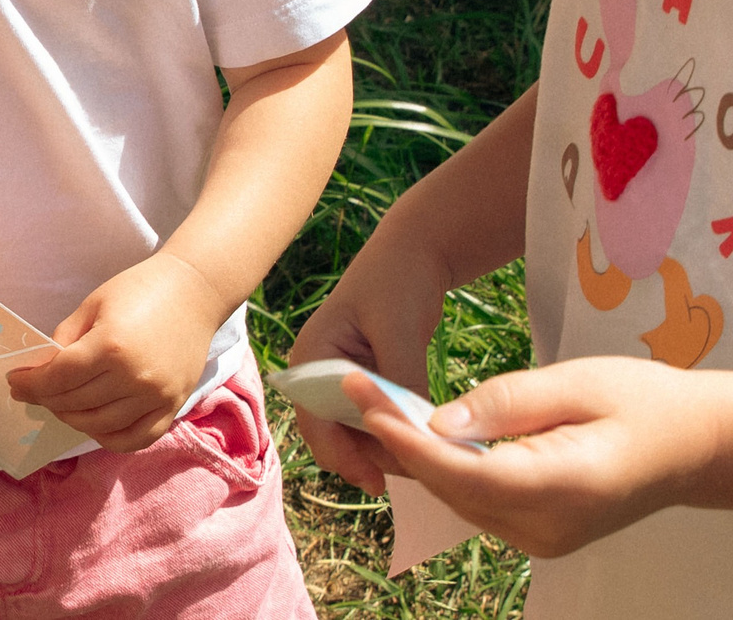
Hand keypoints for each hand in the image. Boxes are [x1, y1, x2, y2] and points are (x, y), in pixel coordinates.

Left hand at [7, 251, 229, 451]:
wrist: (196, 289)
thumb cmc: (142, 289)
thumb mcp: (94, 304)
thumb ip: (65, 340)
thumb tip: (42, 371)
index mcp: (110, 345)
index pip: (58, 379)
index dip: (30, 384)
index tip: (15, 382)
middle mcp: (134, 377)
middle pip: (73, 403)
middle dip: (45, 399)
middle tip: (35, 391)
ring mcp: (156, 396)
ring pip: (98, 425)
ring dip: (71, 417)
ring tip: (62, 403)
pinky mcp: (173, 405)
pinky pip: (135, 439)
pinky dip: (109, 438)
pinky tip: (95, 423)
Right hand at [285, 222, 456, 493]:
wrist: (416, 251)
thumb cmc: (399, 279)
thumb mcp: (399, 329)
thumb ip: (400, 379)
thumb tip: (414, 431)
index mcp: (310, 359)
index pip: (316, 423)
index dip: (344, 456)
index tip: (378, 480)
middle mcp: (316, 375)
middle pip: (334, 436)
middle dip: (369, 459)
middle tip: (412, 475)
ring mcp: (338, 382)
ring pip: (354, 434)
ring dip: (383, 449)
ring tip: (422, 463)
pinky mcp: (361, 384)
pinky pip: (371, 421)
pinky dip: (393, 432)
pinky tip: (420, 442)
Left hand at [348, 357, 716, 559]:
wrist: (693, 445)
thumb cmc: (642, 399)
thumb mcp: (576, 381)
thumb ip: (506, 402)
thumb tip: (437, 420)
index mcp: (561, 487)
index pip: (462, 470)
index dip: (406, 437)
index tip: (364, 397)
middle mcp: (545, 529)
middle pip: (454, 489)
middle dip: (401, 443)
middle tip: (359, 391)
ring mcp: (542, 542)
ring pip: (461, 499)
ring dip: (421, 457)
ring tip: (381, 406)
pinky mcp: (539, 536)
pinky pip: (480, 502)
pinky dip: (451, 469)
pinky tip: (428, 433)